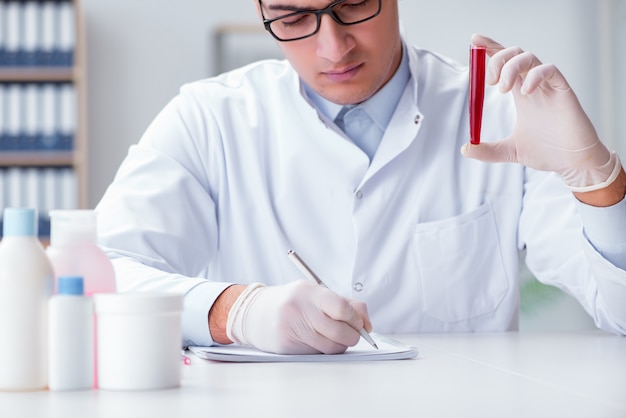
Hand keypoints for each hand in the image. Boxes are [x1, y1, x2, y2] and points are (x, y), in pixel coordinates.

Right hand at [226, 281, 371, 353]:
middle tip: (353, 335)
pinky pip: (317, 353)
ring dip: (339, 345)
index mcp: (308, 291)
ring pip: (331, 347)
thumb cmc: (291, 302)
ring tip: (332, 337)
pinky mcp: (286, 345)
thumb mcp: (314, 293)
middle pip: (340, 331)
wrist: (254, 313)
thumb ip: (345, 303)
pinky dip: (323, 350)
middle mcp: (298, 308)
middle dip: (352, 336)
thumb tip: (366, 323)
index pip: (342, 308)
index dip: (356, 319)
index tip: (360, 324)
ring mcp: (291, 328)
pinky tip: (315, 340)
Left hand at [461, 34, 620, 192]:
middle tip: (488, 82)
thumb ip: (487, 150)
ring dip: (511, 67)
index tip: (474, 41)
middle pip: (514, 54)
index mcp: (519, 93)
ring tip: (502, 88)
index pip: (504, 63)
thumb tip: (465, 149)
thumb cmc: (547, 152)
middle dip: (497, 59)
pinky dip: (535, 75)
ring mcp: (548, 87)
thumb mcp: (509, 151)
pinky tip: (525, 92)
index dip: (490, 49)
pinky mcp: (563, 91)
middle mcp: (532, 85)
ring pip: (529, 57)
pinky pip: (550, 70)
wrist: (572, 163)